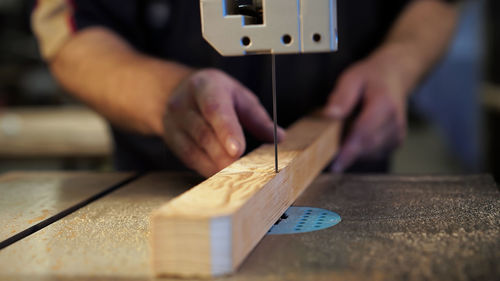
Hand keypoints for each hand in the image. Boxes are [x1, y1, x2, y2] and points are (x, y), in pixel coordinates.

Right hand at [163, 68, 284, 176]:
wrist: (175, 92)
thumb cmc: (215, 95)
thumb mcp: (239, 97)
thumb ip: (258, 118)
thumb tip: (279, 137)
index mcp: (205, 86)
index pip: (215, 109)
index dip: (226, 130)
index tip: (238, 150)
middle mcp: (184, 103)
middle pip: (204, 133)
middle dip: (224, 155)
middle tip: (243, 170)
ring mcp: (173, 122)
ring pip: (194, 149)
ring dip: (215, 165)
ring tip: (235, 175)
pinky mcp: (171, 140)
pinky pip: (189, 158)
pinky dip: (206, 168)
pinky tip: (221, 175)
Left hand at [323, 47, 408, 171]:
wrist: (394, 77)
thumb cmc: (370, 78)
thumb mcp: (352, 78)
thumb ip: (341, 96)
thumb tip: (329, 115)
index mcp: (384, 104)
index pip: (364, 132)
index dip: (348, 150)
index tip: (335, 164)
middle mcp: (395, 122)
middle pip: (367, 146)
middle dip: (346, 152)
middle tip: (327, 149)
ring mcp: (398, 134)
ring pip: (370, 153)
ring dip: (353, 150)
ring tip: (344, 133)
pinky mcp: (396, 142)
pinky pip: (374, 154)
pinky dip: (361, 150)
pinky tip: (355, 136)